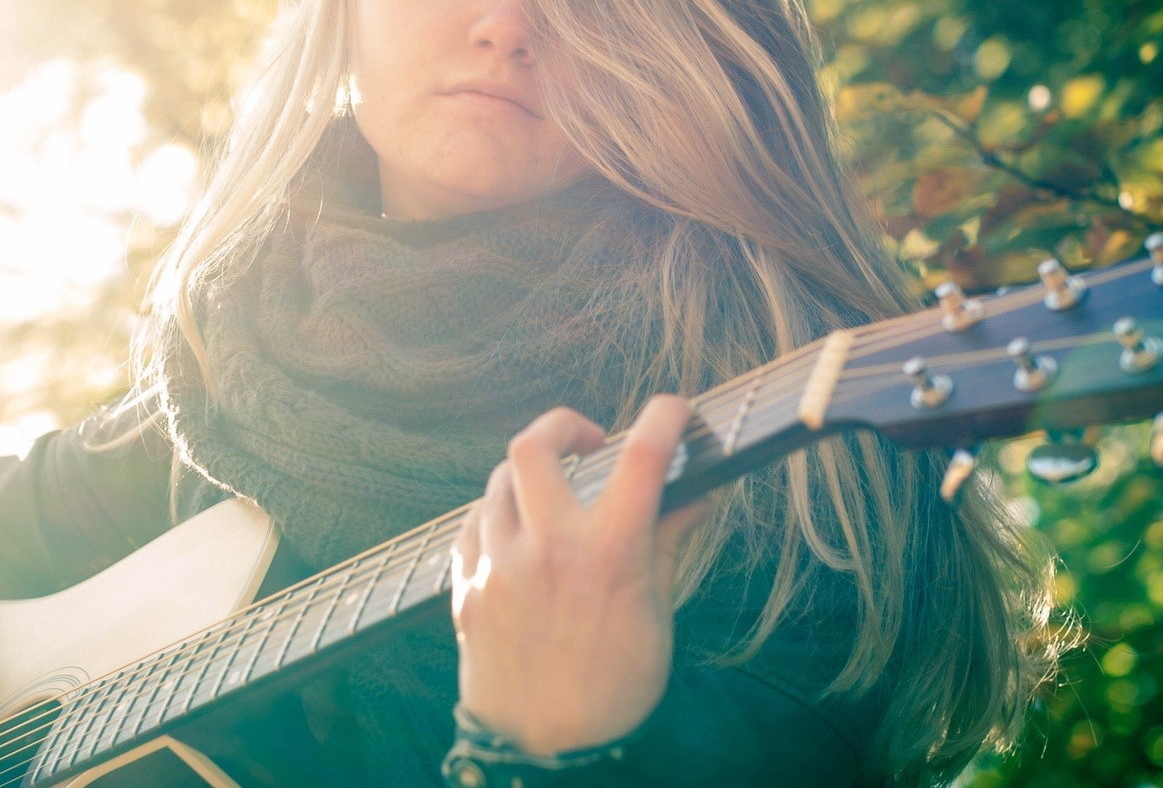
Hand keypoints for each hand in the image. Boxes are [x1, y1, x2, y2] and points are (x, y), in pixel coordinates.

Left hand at [449, 394, 713, 755]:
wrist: (543, 751)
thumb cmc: (612, 690)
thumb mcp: (655, 616)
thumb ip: (666, 544)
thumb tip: (696, 495)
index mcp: (607, 553)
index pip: (643, 456)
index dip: (666, 417)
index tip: (675, 411)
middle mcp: (546, 547)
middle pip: (534, 444)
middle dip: (563, 425)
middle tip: (588, 440)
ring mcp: (497, 564)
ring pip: (498, 483)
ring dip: (529, 478)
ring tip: (553, 498)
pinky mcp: (466, 586)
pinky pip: (473, 524)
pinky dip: (497, 517)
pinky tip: (517, 535)